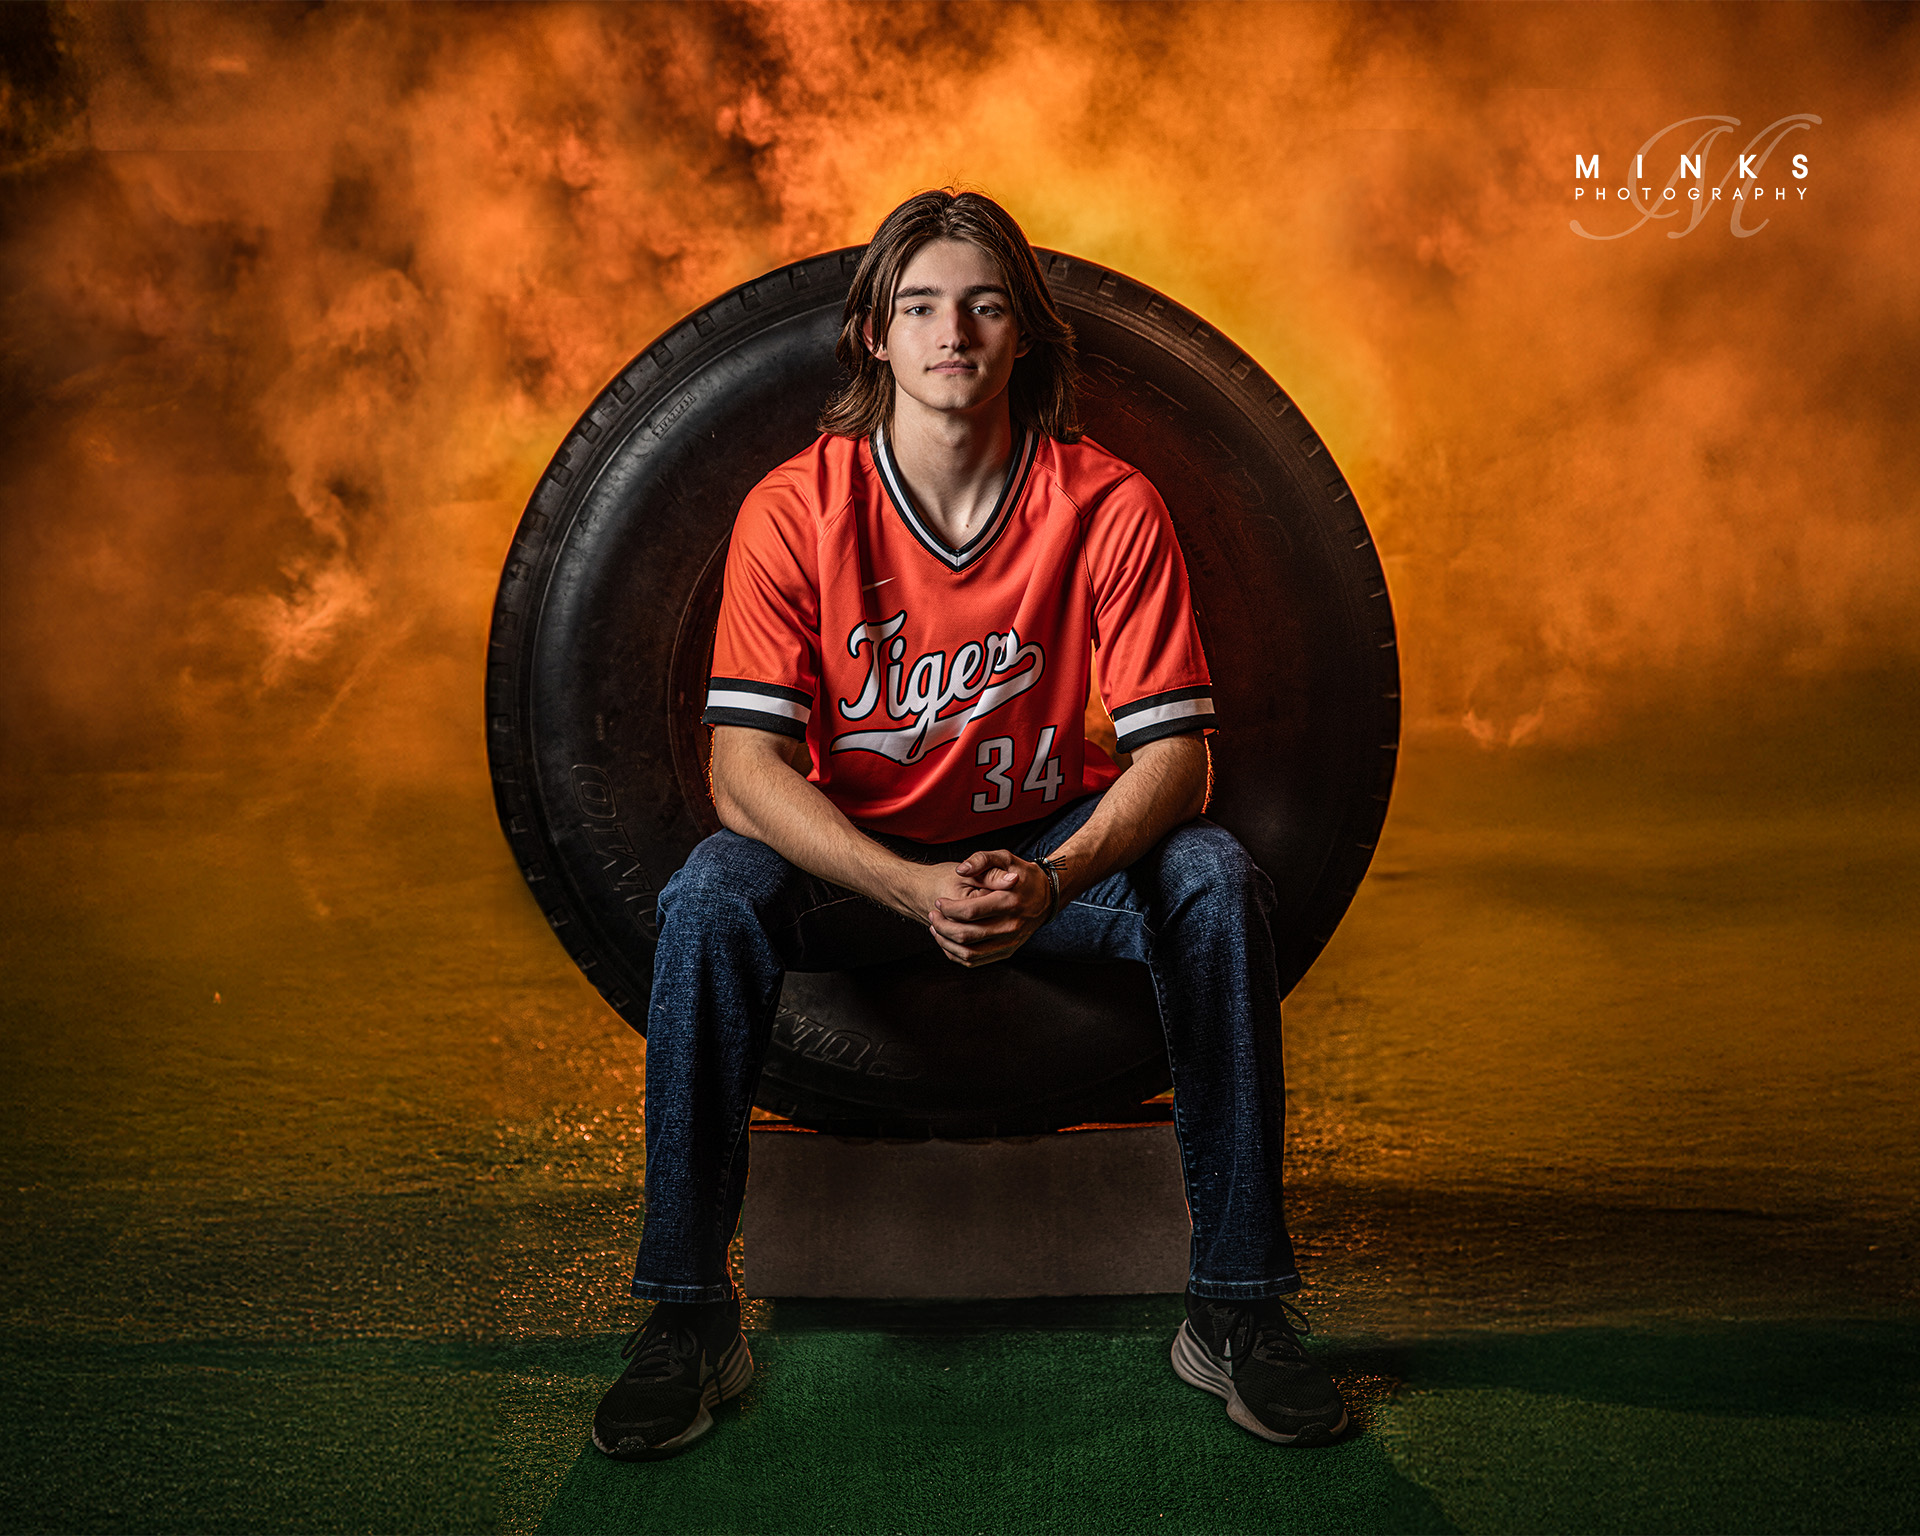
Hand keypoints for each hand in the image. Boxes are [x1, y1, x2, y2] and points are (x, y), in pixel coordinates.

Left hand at [926, 848, 1052, 967]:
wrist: (1046, 897)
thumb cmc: (1021, 875)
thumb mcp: (1005, 858)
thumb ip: (982, 859)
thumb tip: (961, 869)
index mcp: (1008, 901)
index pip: (970, 912)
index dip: (948, 908)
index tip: (939, 902)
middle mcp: (1010, 926)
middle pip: (966, 935)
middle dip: (942, 925)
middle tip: (933, 914)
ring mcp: (1009, 942)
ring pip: (969, 954)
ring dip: (946, 942)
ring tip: (935, 928)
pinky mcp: (1007, 952)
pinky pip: (975, 961)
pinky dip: (956, 953)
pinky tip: (947, 939)